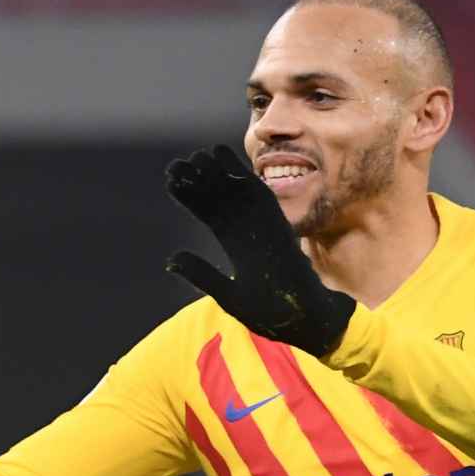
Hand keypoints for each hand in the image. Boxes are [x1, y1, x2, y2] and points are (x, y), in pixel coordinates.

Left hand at [164, 145, 355, 358]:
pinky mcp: (280, 226)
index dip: (190, 198)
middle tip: (176, 164)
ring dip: (218, 174)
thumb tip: (170, 259)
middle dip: (199, 181)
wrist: (305, 318)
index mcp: (236, 246)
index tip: (169, 181)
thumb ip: (202, 274)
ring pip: (238, 193)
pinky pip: (260, 197)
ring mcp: (265, 226)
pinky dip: (242, 178)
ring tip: (196, 157)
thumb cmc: (269, 311)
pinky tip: (224, 161)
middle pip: (220, 199)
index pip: (208, 215)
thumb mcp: (228, 294)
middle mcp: (248, 231)